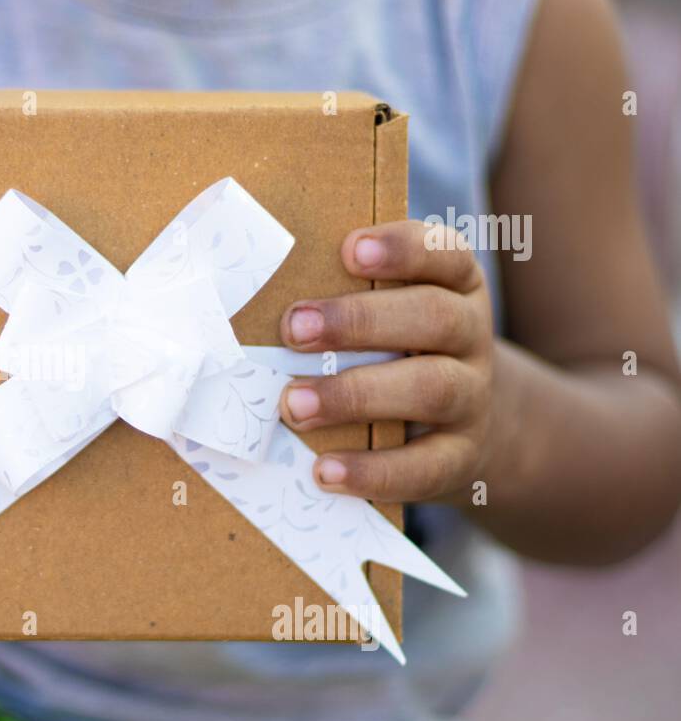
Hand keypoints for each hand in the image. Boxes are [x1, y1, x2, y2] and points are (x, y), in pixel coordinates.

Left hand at [278, 221, 493, 502]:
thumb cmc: (391, 352)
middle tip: (292, 328)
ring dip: (355, 395)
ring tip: (293, 406)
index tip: (349, 249)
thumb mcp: (379, 316)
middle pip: (434, 317)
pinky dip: (372, 470)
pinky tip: (324, 471)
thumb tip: (248, 290)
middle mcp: (469, 336)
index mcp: (451, 286)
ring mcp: (471, 398)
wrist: (456, 429)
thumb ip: (333, 296)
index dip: (402, 248)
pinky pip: (424, 466)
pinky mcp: (459, 457)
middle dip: (359, 321)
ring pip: (431, 388)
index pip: (443, 253)